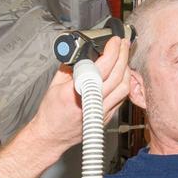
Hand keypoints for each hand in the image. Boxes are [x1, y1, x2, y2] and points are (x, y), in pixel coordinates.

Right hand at [27, 36, 130, 150]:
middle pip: (117, 76)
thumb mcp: (54, 85)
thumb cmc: (51, 113)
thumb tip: (83, 52)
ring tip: (123, 57)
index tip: (113, 41)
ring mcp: (100, 112)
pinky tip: (121, 74)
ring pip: (123, 88)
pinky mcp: (106, 118)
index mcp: (74, 93)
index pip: (100, 68)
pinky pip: (121, 98)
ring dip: (126, 69)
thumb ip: (70, 67)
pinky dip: (124, 83)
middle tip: (123, 44)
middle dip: (123, 55)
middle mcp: (90, 103)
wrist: (52, 136)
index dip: (111, 52)